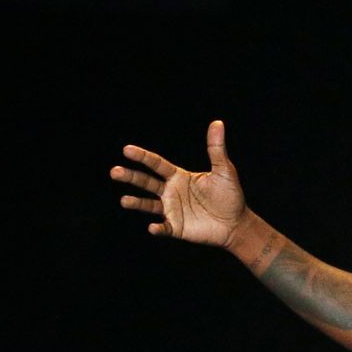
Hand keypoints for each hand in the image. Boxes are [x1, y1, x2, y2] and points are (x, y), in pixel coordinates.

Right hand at [111, 120, 245, 246]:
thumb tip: (217, 123)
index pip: (157, 164)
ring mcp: (171, 210)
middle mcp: (170, 192)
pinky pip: (163, 227)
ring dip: (136, 203)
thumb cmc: (230, 195)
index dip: (143, 157)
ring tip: (124, 201)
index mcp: (179, 176)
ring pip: (149, 205)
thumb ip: (216, 149)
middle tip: (114, 171)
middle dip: (131, 177)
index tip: (127, 149)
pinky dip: (157, 228)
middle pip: (147, 182)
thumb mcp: (224, 171)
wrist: (236, 223)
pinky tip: (153, 228)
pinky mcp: (176, 227)